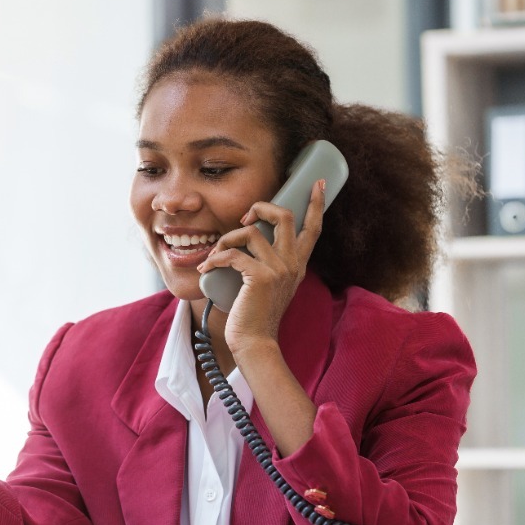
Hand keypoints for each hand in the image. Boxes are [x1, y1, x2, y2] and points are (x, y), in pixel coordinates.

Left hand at [196, 179, 326, 352]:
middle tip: (243, 217)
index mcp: (297, 264)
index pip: (313, 227)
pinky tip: (206, 268)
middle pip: (285, 216)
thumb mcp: (269, 284)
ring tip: (215, 254)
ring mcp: (278, 270)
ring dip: (226, 238)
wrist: (254, 342)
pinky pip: (232, 253)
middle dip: (261, 206)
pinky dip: (215, 258)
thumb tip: (248, 237)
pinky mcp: (260, 277)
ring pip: (251, 231)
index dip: (316, 203)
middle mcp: (292, 263)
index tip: (318, 182)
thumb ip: (267, 263)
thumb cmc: (254, 314)